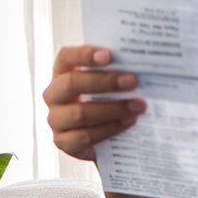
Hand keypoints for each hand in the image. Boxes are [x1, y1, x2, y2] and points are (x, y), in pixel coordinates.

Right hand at [44, 44, 146, 161]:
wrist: (103, 140)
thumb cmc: (108, 101)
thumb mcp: (108, 84)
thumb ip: (117, 71)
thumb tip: (142, 64)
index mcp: (62, 73)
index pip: (66, 58)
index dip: (84, 55)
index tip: (109, 55)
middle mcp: (54, 95)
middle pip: (71, 84)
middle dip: (104, 82)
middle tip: (133, 81)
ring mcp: (56, 120)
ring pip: (80, 113)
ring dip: (113, 109)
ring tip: (139, 106)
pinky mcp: (64, 142)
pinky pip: (85, 136)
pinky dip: (110, 128)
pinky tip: (129, 122)